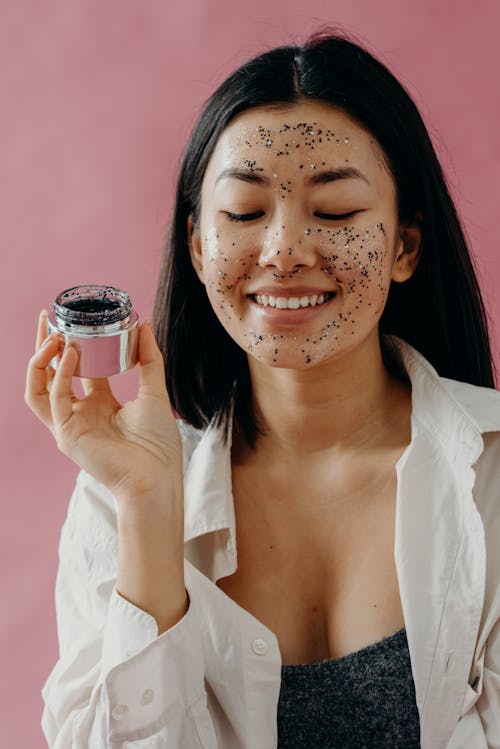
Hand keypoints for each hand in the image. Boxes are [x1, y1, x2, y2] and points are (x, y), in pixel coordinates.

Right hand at [24, 310, 182, 502]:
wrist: (157, 476)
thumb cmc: (158, 443)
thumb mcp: (154, 391)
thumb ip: (148, 358)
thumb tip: (144, 324)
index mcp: (98, 404)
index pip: (75, 369)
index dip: (72, 344)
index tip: (76, 319)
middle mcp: (79, 413)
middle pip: (48, 375)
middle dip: (45, 346)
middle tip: (49, 317)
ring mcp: (69, 425)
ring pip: (37, 388)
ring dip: (41, 360)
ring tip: (55, 336)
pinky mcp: (67, 435)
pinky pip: (55, 400)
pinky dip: (61, 375)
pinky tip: (72, 354)